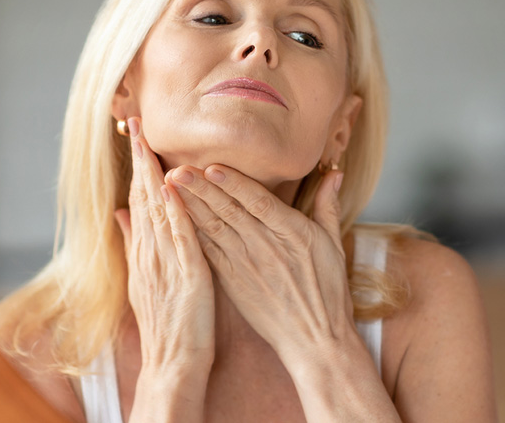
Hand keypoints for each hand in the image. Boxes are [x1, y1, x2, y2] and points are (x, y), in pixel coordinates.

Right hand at [114, 117, 214, 374]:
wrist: (172, 362)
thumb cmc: (167, 322)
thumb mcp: (146, 279)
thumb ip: (135, 243)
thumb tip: (120, 212)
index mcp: (145, 250)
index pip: (139, 198)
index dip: (137, 165)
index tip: (136, 132)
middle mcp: (150, 251)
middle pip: (142, 196)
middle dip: (140, 157)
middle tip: (137, 120)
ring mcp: (165, 262)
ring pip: (156, 210)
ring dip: (152, 175)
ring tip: (148, 141)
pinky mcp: (185, 275)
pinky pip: (179, 238)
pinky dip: (174, 212)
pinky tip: (171, 188)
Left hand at [168, 163, 352, 364]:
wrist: (314, 339)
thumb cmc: (328, 291)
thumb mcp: (334, 245)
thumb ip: (328, 206)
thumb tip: (334, 173)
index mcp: (293, 233)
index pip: (259, 202)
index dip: (234, 184)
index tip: (211, 166)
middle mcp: (266, 247)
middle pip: (229, 212)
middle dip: (201, 189)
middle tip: (177, 169)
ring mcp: (246, 266)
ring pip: (213, 229)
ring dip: (190, 207)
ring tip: (170, 186)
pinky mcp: (232, 282)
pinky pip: (209, 253)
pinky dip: (191, 235)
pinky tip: (175, 219)